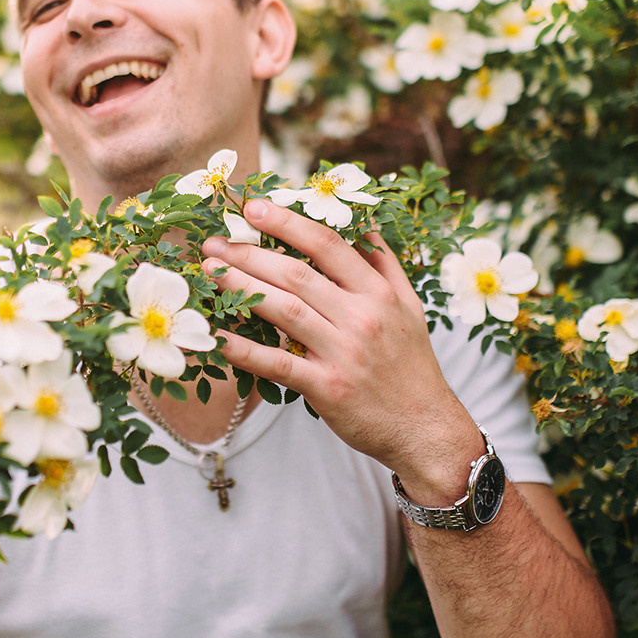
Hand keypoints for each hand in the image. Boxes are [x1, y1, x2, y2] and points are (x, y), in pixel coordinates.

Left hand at [202, 198, 483, 503]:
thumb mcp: (410, 308)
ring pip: (284, 309)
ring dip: (242, 287)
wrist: (426, 429)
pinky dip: (245, 350)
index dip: (287, 222)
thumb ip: (385, 265)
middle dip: (250, 253)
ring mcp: (343, 353)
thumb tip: (361, 225)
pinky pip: (278, 363)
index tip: (254, 207)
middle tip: (214, 242)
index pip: (327, 245)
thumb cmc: (412, 367)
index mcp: (378, 293)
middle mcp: (361, 317)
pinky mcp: (327, 388)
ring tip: (211, 271)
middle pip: (297, 274)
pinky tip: (217, 337)